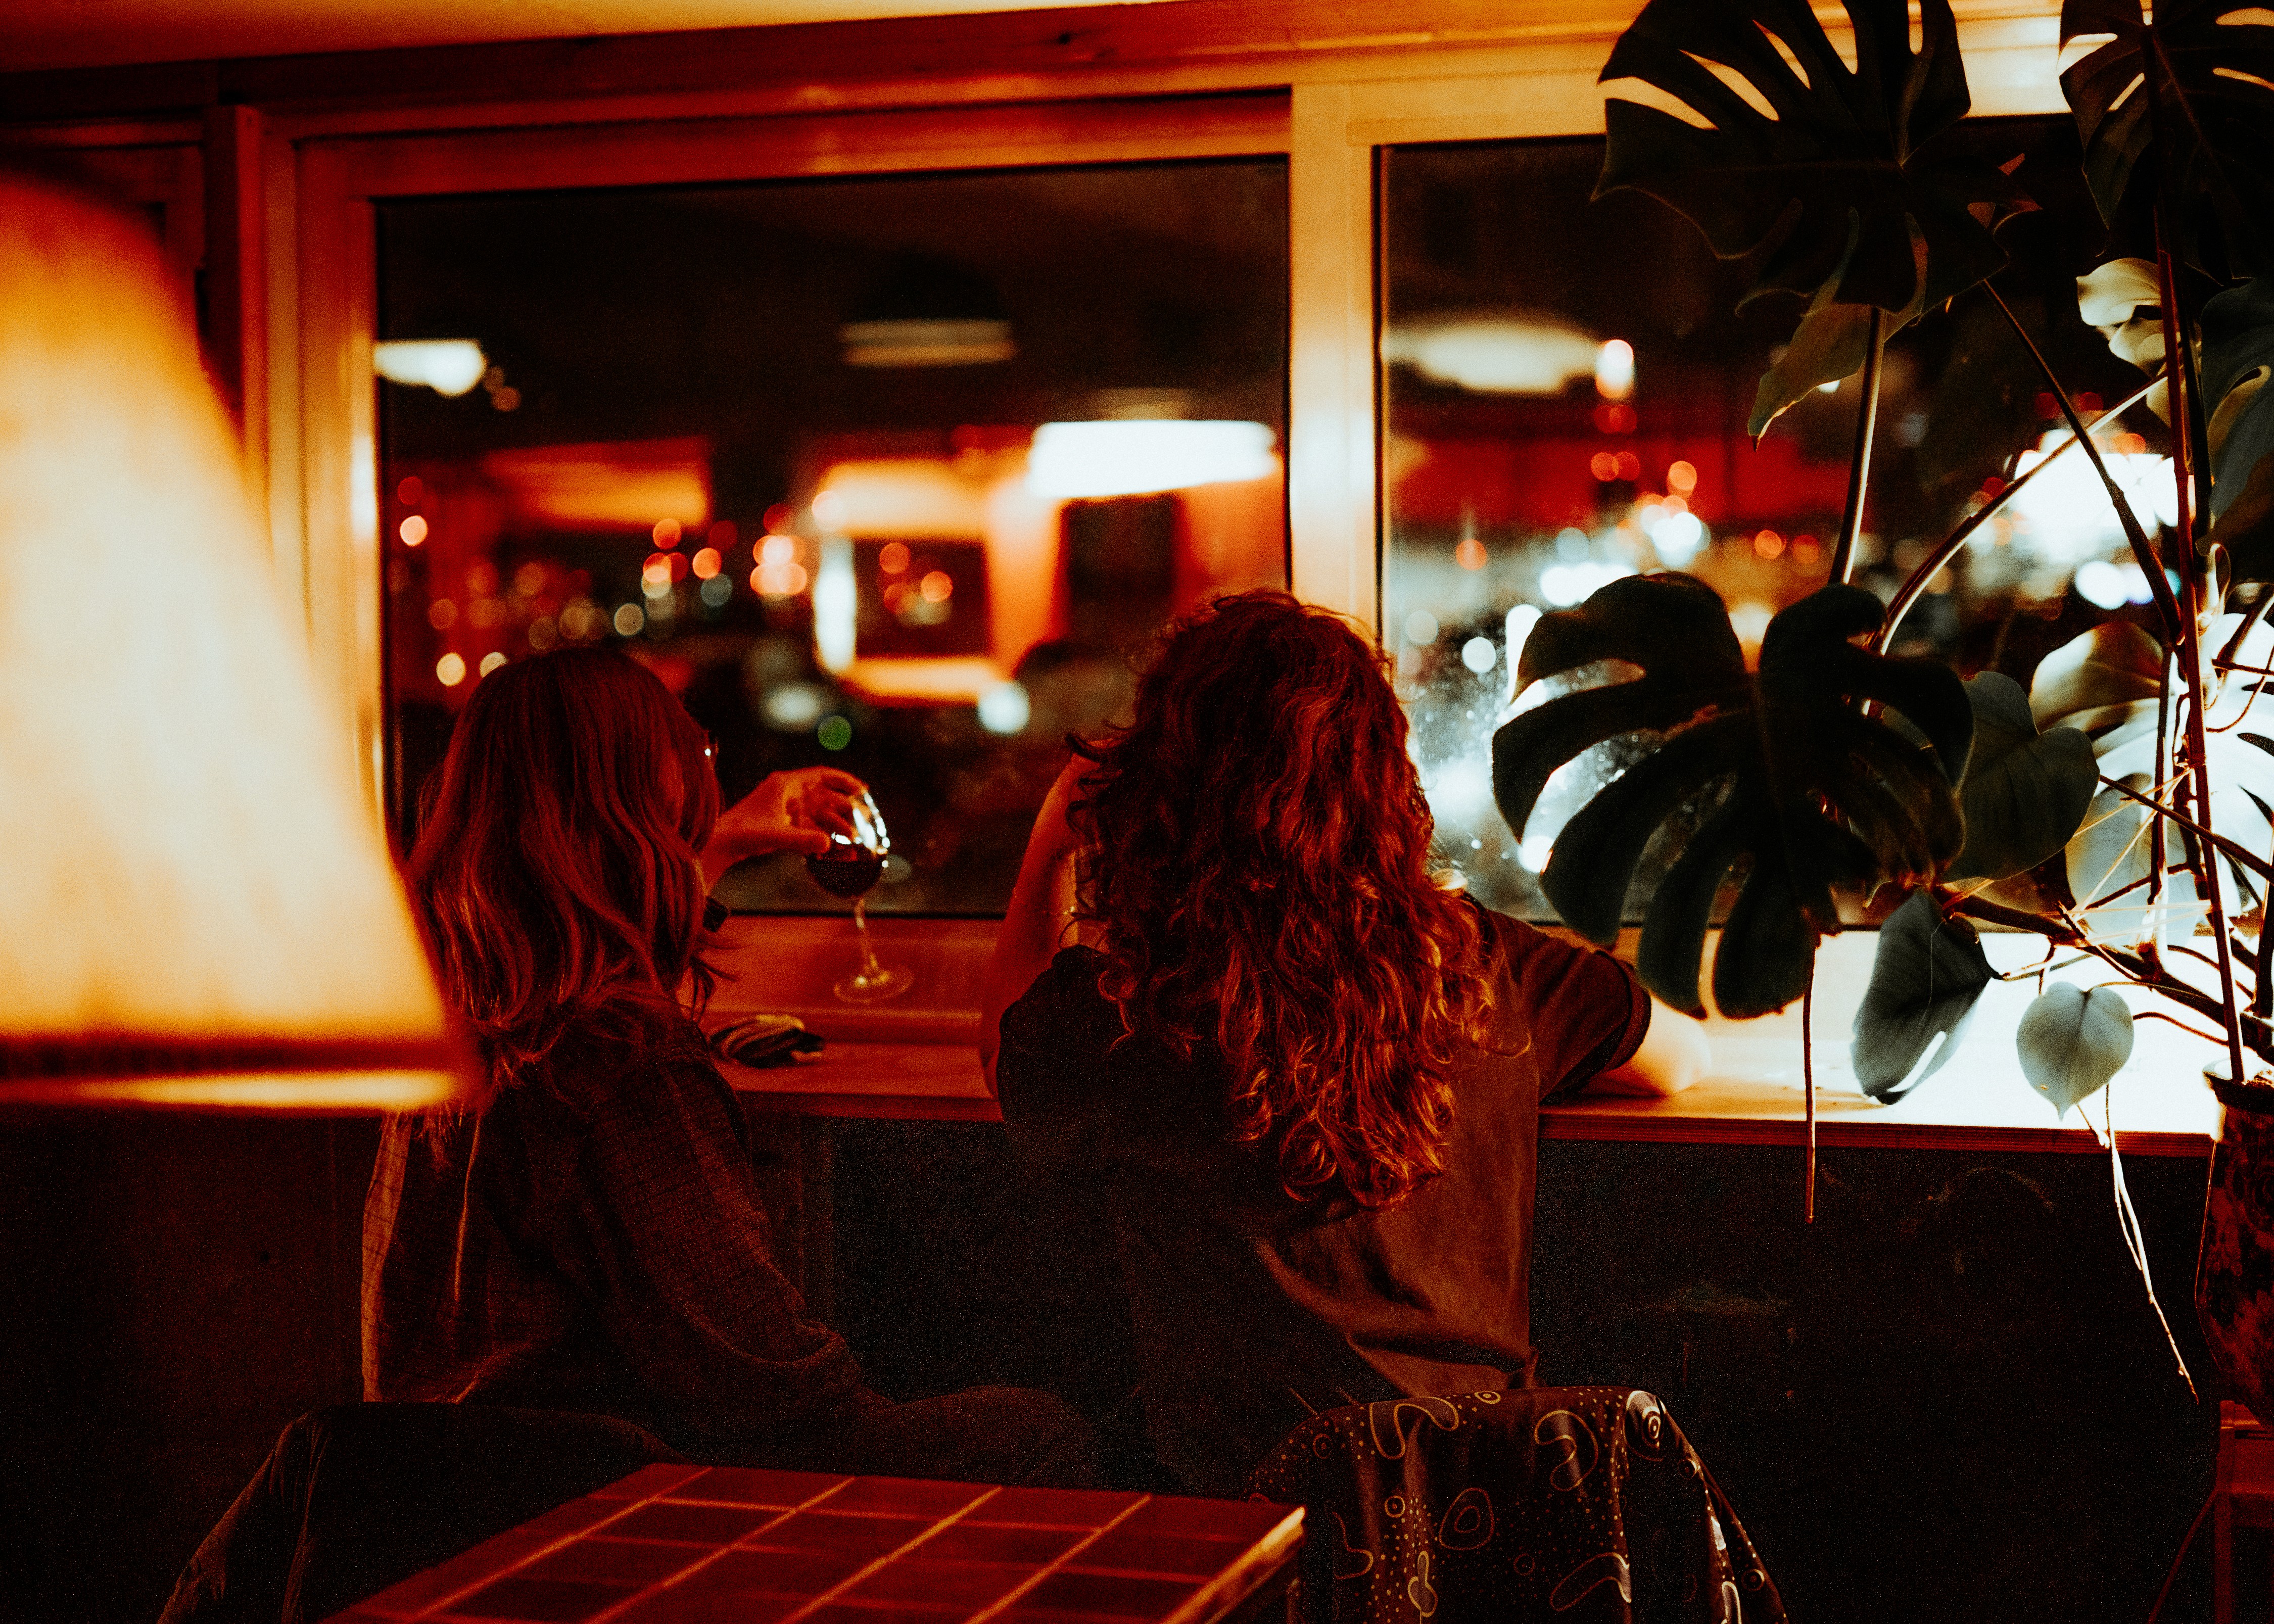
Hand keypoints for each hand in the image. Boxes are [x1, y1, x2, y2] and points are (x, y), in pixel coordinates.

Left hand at [701, 767, 867, 885]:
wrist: (721, 843)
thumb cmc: (743, 833)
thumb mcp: (775, 836)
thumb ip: (803, 840)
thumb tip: (828, 844)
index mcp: (785, 784)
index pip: (822, 775)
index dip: (844, 780)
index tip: (863, 789)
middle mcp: (787, 792)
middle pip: (823, 794)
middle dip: (844, 806)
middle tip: (865, 817)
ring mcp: (784, 807)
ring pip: (817, 812)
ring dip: (835, 822)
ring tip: (852, 836)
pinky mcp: (781, 822)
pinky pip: (808, 824)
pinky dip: (821, 832)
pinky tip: (832, 843)